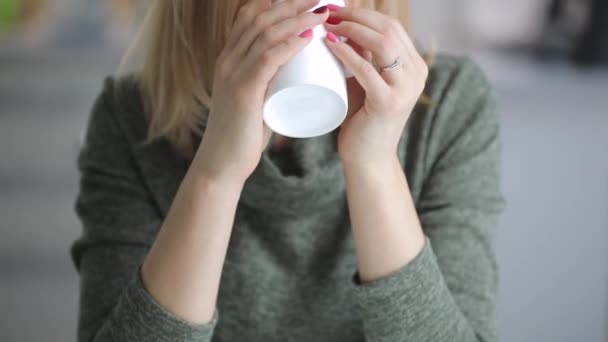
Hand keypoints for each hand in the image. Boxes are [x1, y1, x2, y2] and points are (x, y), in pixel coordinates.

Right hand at [193, 0, 329, 183]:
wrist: (222, 164)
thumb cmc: (242, 135)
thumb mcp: (253, 101)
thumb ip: (268, 88)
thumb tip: (295, 81)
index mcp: (228, 60)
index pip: (249, 17)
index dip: (276, 2)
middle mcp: (227, 60)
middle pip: (260, 18)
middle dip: (292, 3)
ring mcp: (232, 74)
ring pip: (265, 34)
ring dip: (297, 18)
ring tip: (323, 12)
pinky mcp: (242, 92)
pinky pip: (267, 58)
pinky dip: (289, 44)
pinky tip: (308, 35)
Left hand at [323, 6, 427, 167]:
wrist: (368, 159)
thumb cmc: (363, 120)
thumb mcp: (366, 81)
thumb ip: (363, 57)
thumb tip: (344, 26)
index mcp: (414, 66)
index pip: (392, 26)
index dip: (363, 13)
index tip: (336, 9)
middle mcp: (416, 74)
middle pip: (388, 29)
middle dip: (355, 16)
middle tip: (327, 13)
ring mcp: (405, 88)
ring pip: (382, 44)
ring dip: (352, 29)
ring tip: (327, 26)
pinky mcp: (389, 103)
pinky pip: (367, 69)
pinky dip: (348, 53)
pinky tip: (331, 44)